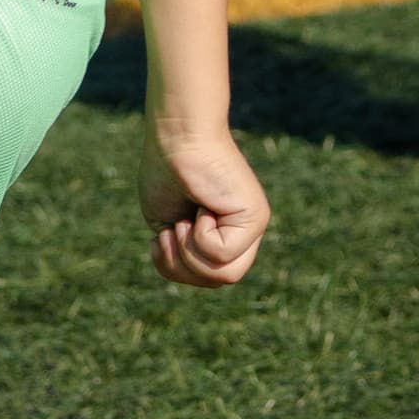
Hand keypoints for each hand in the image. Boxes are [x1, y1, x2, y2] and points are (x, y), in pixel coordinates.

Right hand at [140, 125, 268, 288]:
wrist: (175, 138)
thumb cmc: (166, 174)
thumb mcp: (169, 229)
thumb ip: (188, 258)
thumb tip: (202, 273)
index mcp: (226, 236)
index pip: (207, 279)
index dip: (177, 269)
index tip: (162, 238)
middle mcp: (245, 232)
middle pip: (217, 281)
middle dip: (183, 266)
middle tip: (175, 229)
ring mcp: (253, 225)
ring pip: (223, 275)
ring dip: (190, 251)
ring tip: (187, 219)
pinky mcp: (256, 217)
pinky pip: (221, 254)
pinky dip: (200, 234)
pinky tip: (203, 206)